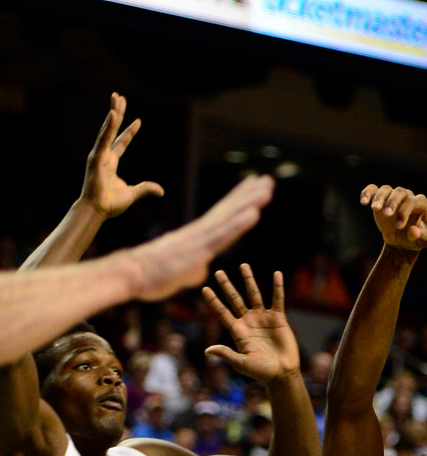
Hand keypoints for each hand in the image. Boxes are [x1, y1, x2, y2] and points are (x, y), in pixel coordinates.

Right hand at [81, 93, 163, 217]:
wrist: (98, 211)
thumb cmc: (110, 204)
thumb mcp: (133, 194)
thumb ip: (146, 189)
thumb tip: (161, 191)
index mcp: (111, 162)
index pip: (122, 142)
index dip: (130, 131)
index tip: (138, 120)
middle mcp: (104, 155)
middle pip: (112, 129)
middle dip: (117, 113)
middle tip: (119, 97)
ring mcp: (99, 155)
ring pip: (107, 130)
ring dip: (113, 113)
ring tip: (116, 98)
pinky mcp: (96, 158)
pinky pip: (104, 140)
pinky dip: (108, 127)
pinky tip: (113, 115)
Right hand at [123, 175, 273, 300]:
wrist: (130, 274)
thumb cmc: (151, 276)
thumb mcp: (180, 273)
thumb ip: (194, 269)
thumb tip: (202, 270)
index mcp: (196, 236)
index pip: (222, 216)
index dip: (238, 201)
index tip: (252, 188)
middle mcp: (200, 232)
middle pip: (229, 210)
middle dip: (249, 194)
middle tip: (267, 179)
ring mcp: (200, 239)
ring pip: (230, 217)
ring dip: (250, 201)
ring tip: (267, 186)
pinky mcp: (199, 250)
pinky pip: (223, 235)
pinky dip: (239, 224)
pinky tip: (255, 212)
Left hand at [202, 263, 300, 383]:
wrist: (282, 373)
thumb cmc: (261, 372)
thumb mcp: (241, 363)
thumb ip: (226, 354)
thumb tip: (208, 350)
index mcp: (237, 331)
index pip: (222, 312)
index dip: (213, 301)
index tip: (205, 288)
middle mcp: (248, 321)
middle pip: (235, 299)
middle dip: (227, 286)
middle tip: (218, 272)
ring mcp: (263, 318)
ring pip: (254, 294)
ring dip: (249, 280)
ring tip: (243, 266)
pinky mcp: (278, 318)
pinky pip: (277, 299)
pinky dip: (277, 287)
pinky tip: (277, 274)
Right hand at [360, 184, 426, 250]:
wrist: (402, 240)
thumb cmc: (415, 239)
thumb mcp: (422, 243)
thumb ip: (423, 238)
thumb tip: (414, 231)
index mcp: (420, 204)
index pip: (412, 202)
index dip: (405, 211)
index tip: (398, 226)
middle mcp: (407, 196)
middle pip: (400, 192)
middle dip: (393, 203)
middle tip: (387, 215)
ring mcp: (393, 196)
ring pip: (386, 189)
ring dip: (379, 197)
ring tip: (374, 208)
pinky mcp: (380, 199)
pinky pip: (373, 189)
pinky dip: (367, 192)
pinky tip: (363, 202)